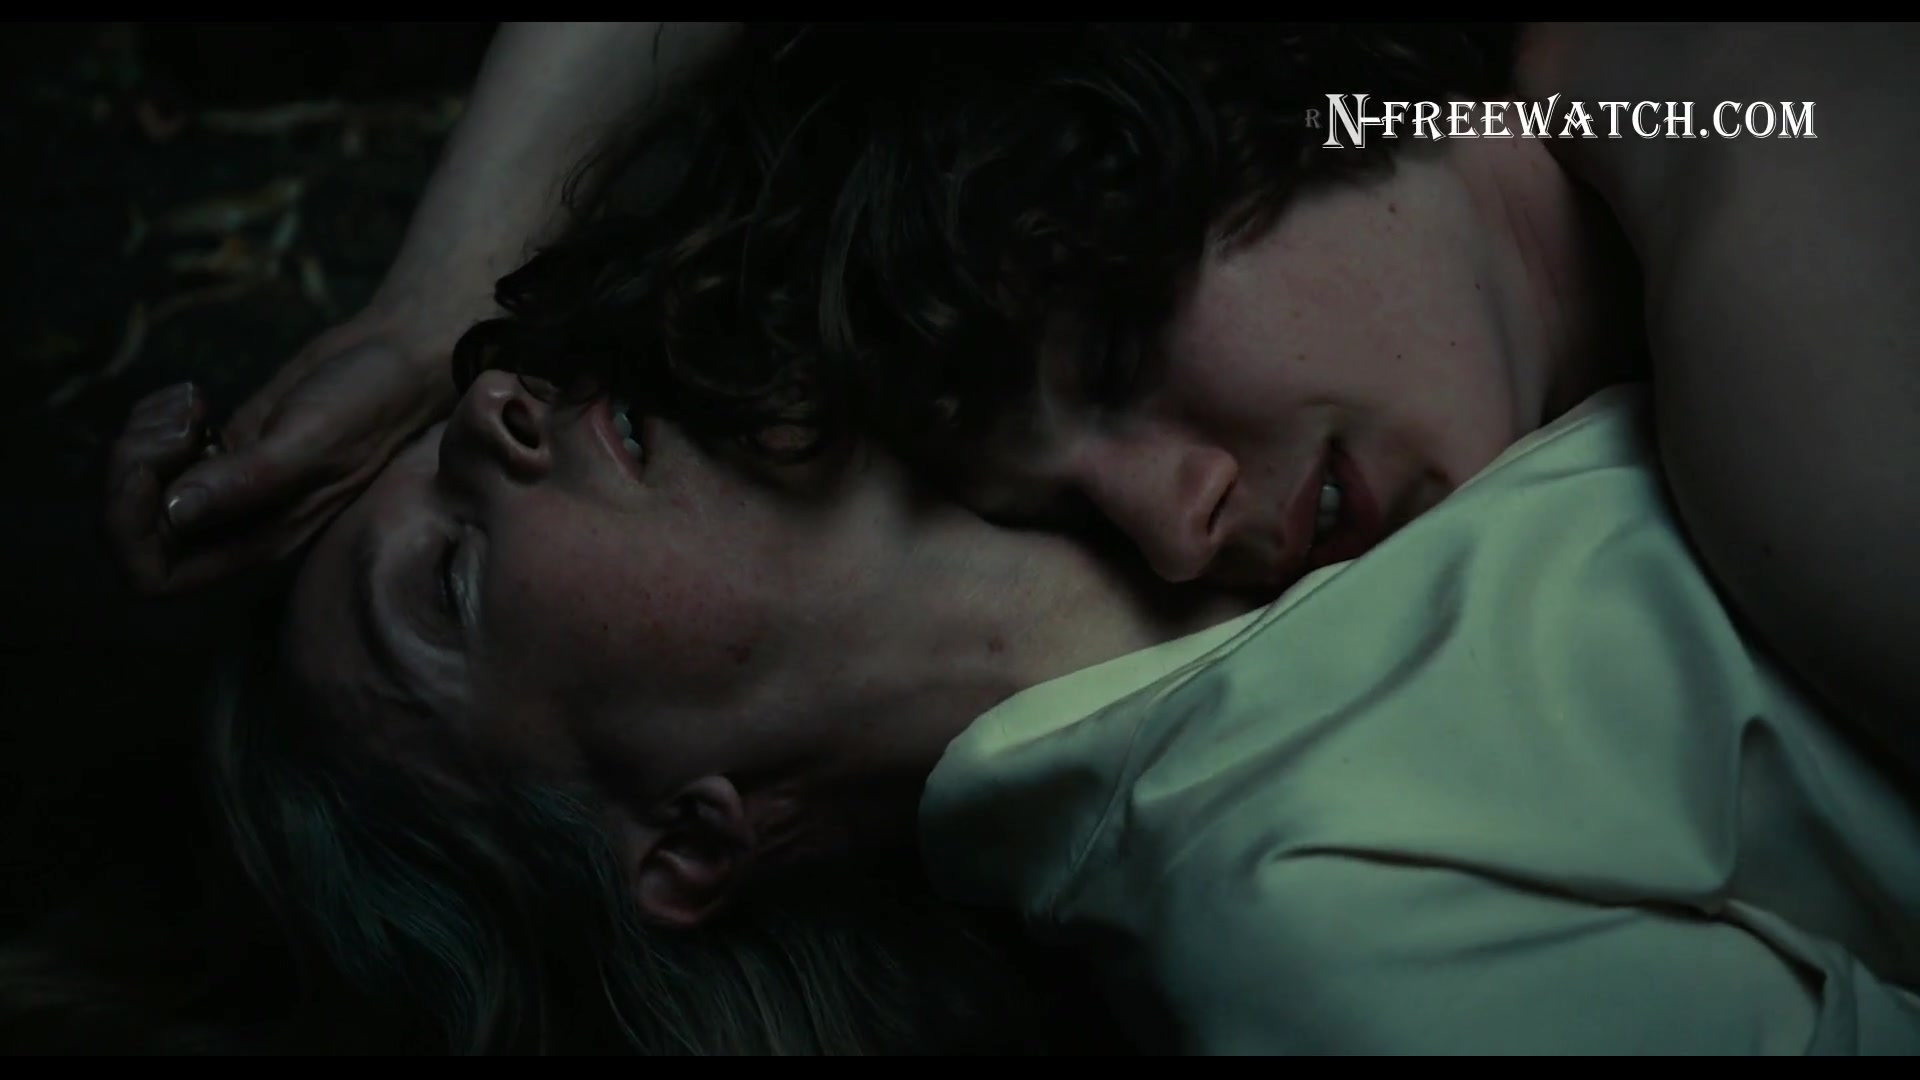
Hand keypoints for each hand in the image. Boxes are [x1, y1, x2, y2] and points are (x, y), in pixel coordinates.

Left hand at [105, 308, 458, 595]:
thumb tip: (176, 512)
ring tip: (191, 405)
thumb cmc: (369, 406)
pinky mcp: (223, 451)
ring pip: (139, 486)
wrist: (396, 360)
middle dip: (134, 469)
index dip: (131, 529)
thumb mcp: (313, 441)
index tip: (154, 468)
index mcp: (257, 542)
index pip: (154, 576)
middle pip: (135, 528)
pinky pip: (154, 452)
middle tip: (178, 423)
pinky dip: (154, 420)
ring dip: (144, 436)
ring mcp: (227, 489)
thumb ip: (249, 480)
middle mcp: (236, 526)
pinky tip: (194, 397)